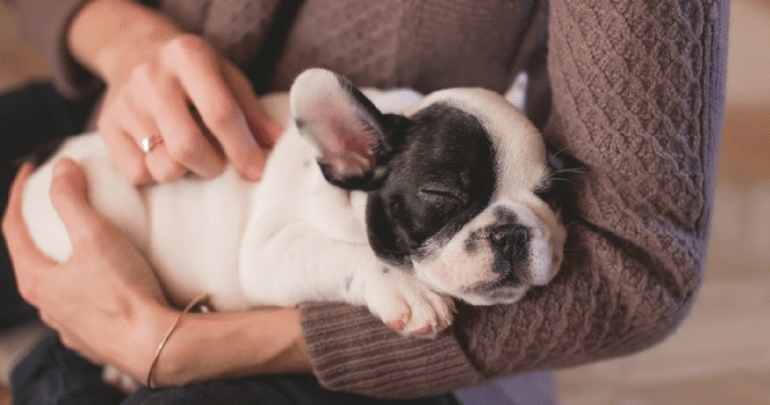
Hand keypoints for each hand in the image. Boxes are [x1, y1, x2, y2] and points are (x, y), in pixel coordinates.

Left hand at [2, 159, 172, 378]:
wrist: (155, 344)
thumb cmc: (123, 293)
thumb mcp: (95, 237)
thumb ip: (72, 199)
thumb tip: (61, 168)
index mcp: (37, 280)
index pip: (13, 228)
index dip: (18, 194)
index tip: (30, 171)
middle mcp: (46, 306)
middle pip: (32, 257)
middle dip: (40, 228)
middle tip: (56, 205)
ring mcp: (68, 325)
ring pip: (57, 285)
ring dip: (63, 260)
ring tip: (83, 243)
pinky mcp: (93, 337)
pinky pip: (81, 304)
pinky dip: (84, 284)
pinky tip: (104, 280)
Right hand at [69, 1, 281, 183]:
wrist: (136, 53)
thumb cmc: (196, 74)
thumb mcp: (229, 80)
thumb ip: (253, 115)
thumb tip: (278, 146)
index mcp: (189, 56)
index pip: (220, 114)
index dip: (242, 149)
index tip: (256, 171)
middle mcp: (151, 76)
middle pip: (187, 147)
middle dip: (213, 166)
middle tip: (219, 164)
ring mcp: (124, 102)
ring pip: (163, 166)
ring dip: (186, 172)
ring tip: (191, 155)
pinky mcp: (106, 126)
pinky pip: (137, 174)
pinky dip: (157, 174)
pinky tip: (164, 154)